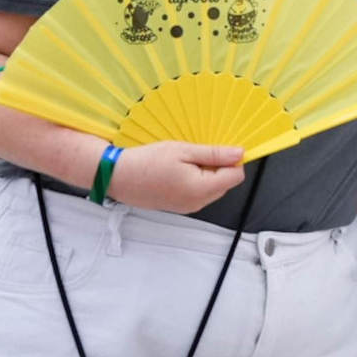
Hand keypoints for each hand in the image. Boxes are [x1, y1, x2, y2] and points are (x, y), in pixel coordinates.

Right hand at [104, 142, 244, 212]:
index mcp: (201, 189)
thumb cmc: (147, 162)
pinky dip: (196, 180)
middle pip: (226, 183)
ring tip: (184, 161)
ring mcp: (188, 207)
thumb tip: (239, 154)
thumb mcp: (183, 150)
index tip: (220, 148)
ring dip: (206, 173)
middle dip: (219, 166)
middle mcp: (198, 203)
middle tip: (197, 152)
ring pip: (213, 188)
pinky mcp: (180, 207)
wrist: (117, 177)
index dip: (232, 160)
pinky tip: (178, 170)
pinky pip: (199, 193)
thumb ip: (214, 154)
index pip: (236, 176)